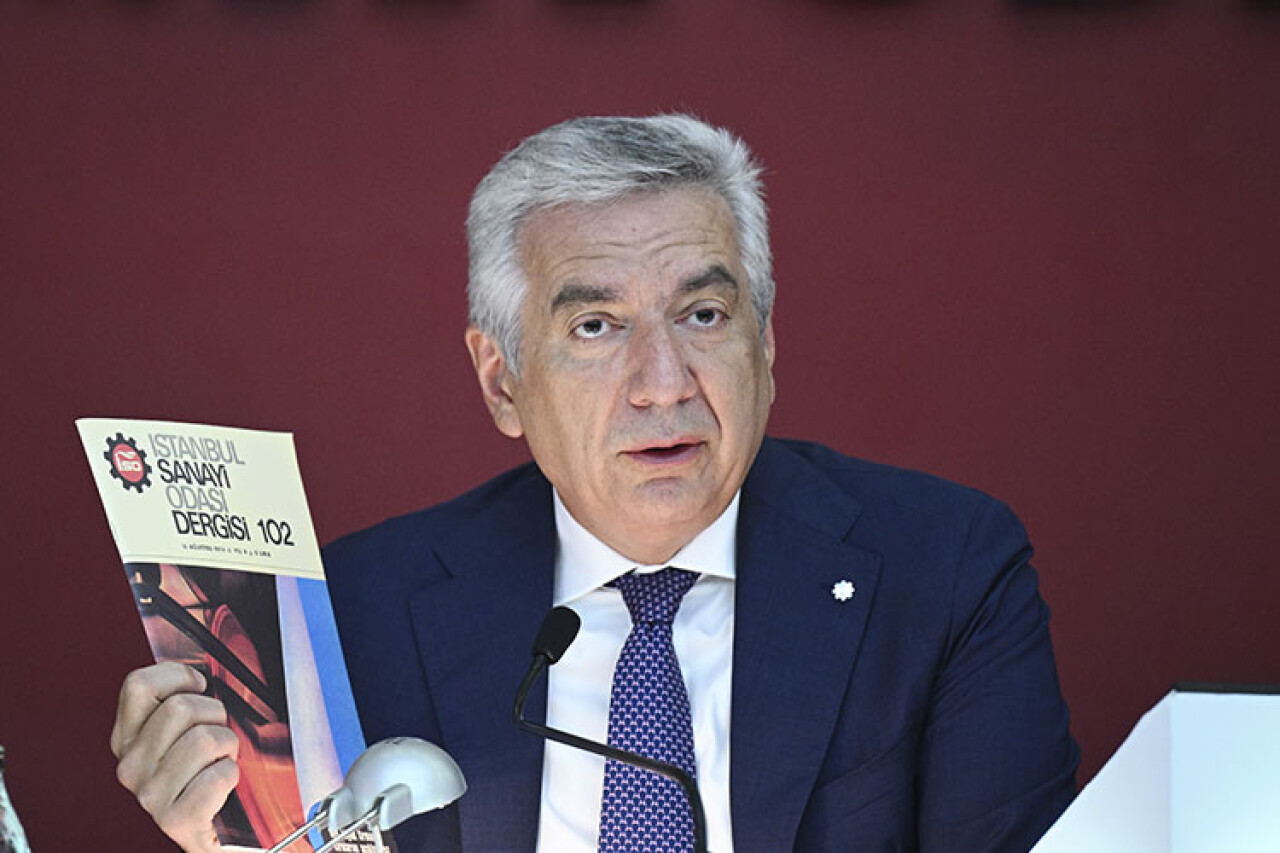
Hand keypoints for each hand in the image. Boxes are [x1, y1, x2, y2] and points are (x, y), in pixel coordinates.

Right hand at [110, 662, 238, 852]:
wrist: (219, 830)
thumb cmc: (207, 770)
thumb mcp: (186, 728)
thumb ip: (185, 697)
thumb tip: (208, 656)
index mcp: (126, 737)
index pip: (138, 684)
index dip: (179, 676)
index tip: (198, 688)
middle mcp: (130, 766)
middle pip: (181, 707)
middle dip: (214, 714)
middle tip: (217, 736)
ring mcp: (150, 795)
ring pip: (205, 738)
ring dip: (227, 746)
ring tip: (221, 761)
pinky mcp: (176, 820)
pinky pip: (219, 775)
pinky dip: (232, 776)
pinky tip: (224, 787)